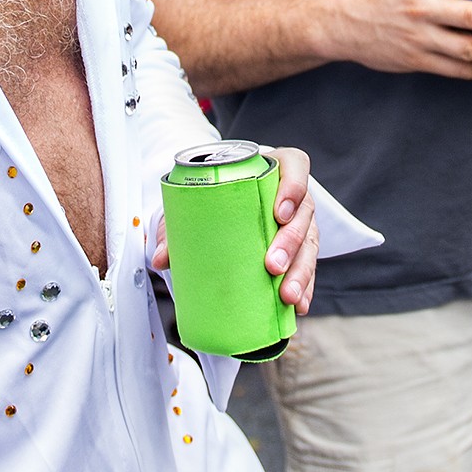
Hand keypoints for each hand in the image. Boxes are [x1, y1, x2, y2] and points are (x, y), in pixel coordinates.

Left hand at [150, 143, 320, 309]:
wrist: (223, 203)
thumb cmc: (216, 195)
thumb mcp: (195, 202)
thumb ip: (177, 225)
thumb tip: (162, 257)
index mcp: (273, 169)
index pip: (295, 166)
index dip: (293, 187)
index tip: (278, 213)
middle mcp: (293, 196)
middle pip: (304, 213)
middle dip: (291, 242)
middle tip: (272, 265)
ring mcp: (300, 222)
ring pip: (310, 244)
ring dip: (300, 271)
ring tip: (286, 295)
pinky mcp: (300, 249)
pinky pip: (308, 267)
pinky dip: (305, 287)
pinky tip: (298, 305)